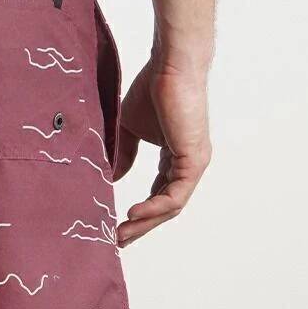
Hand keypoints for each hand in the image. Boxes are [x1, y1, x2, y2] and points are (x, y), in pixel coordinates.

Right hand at [112, 59, 211, 245]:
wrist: (169, 66)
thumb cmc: (152, 89)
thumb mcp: (129, 130)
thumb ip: (123, 155)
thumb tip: (113, 178)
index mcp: (175, 158)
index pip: (157, 194)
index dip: (138, 214)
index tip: (114, 226)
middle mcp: (187, 164)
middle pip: (164, 207)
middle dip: (139, 227)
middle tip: (116, 241)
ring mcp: (193, 163)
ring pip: (170, 206)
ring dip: (145, 223)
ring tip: (121, 234)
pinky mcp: (194, 159)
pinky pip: (174, 196)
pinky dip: (153, 208)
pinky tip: (133, 214)